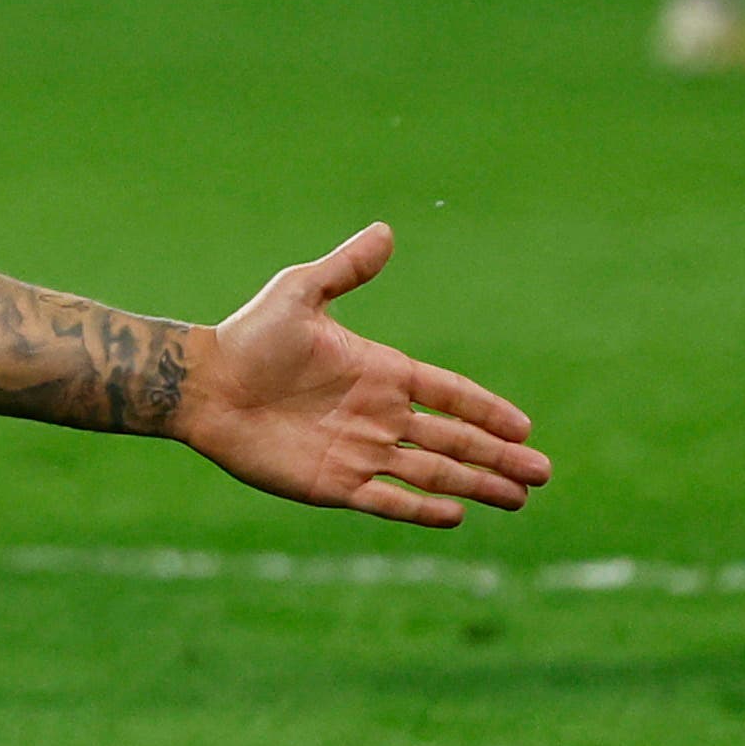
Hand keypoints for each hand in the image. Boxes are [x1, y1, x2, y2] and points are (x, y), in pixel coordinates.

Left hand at [174, 225, 548, 530]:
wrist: (202, 385)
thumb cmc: (249, 337)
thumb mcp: (299, 295)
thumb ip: (344, 270)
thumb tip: (385, 231)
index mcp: (381, 372)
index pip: (449, 394)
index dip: (487, 410)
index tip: (525, 427)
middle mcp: (378, 415)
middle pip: (454, 440)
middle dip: (499, 456)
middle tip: (543, 473)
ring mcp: (359, 451)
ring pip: (432, 473)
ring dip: (476, 484)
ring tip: (519, 498)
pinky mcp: (334, 483)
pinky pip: (388, 500)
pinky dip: (421, 510)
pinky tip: (458, 514)